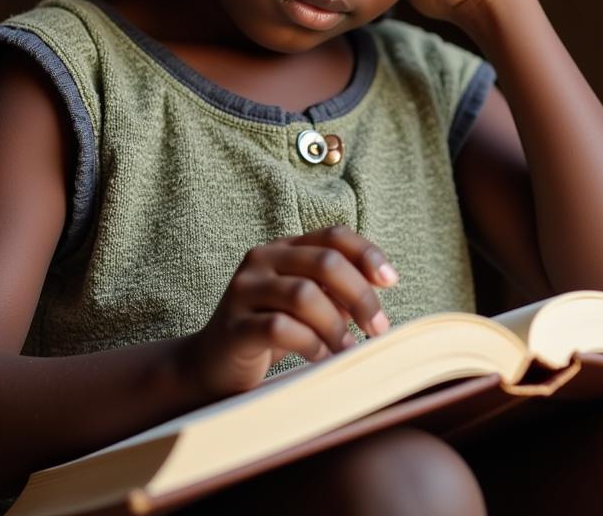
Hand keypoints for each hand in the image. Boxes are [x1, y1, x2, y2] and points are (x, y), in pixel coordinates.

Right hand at [182, 225, 398, 398]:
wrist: (211, 367)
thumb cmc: (269, 333)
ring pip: (305, 295)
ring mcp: (243, 290)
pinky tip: (319, 358)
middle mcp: (261, 260)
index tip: (391, 281)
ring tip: (347, 350)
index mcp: (282, 248)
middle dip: (360, 296)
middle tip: (378, 329)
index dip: (367, 254)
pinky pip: (280, 328)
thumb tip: (381, 284)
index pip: (333, 235)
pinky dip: (310, 344)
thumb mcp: (308, 305)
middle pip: (325, 263)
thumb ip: (336, 291)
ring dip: (337, 326)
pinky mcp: (233, 326)